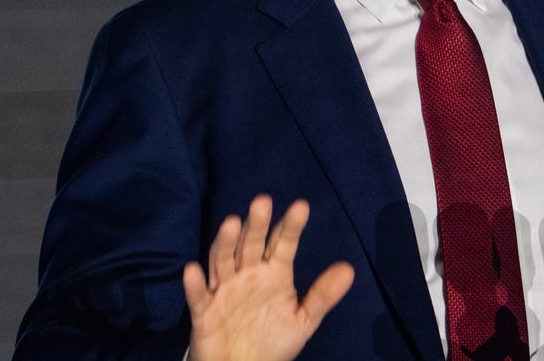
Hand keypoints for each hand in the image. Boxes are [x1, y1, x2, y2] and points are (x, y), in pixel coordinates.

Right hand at [183, 195, 354, 360]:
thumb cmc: (273, 341)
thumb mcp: (303, 321)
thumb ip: (322, 296)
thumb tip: (349, 269)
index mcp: (274, 273)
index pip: (282, 244)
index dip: (290, 227)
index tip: (301, 207)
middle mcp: (248, 274)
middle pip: (250, 245)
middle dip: (256, 225)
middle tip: (263, 202)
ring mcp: (225, 290)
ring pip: (223, 262)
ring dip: (226, 243)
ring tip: (232, 223)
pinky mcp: (204, 311)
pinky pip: (199, 296)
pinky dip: (194, 284)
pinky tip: (193, 270)